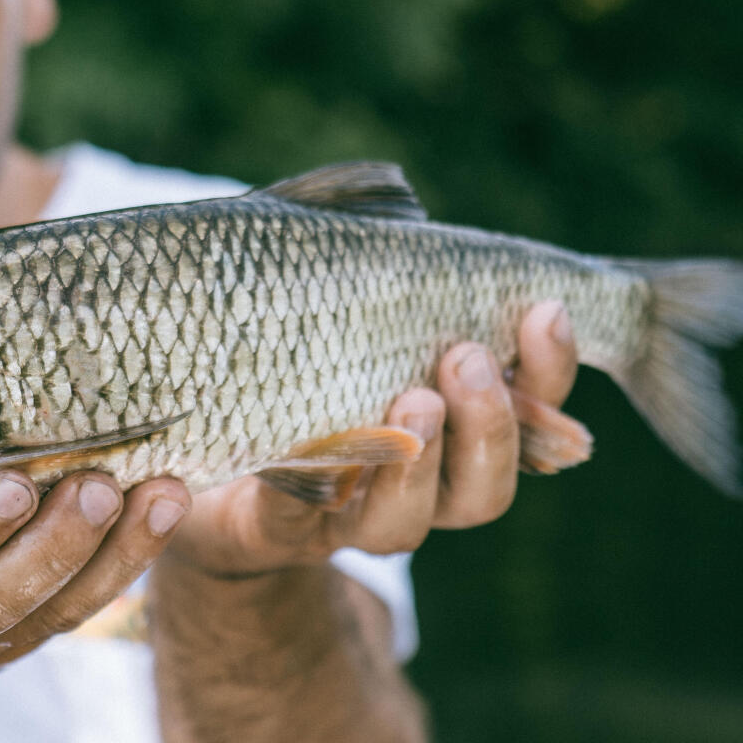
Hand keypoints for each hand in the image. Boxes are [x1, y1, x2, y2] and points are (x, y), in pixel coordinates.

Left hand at [162, 300, 583, 576]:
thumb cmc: (286, 352)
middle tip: (464, 356)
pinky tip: (308, 442)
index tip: (547, 307)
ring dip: (419, 461)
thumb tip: (410, 216)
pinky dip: (309, 478)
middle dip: (489, 423)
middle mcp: (416, 486)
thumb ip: (381, 265)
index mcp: (454, 425)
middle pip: (485, 489)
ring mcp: (347, 515)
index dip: (550, 368)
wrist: (192, 445)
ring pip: (408, 523)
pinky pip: (298, 512)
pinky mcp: (277, 526)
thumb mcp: (341, 295)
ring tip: (412, 401)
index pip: (533, 412)